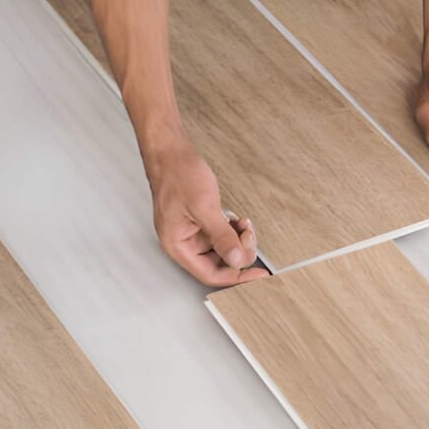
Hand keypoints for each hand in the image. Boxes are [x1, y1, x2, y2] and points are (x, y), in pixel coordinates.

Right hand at [145, 143, 268, 286]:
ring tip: (244, 224)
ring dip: (238, 239)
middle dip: (239, 251)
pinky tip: (238, 220)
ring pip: (223, 249)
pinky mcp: (200, 222)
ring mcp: (192, 233)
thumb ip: (222, 237)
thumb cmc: (178, 175)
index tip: (258, 273)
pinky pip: (221, 235)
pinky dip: (233, 230)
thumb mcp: (204, 207)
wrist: (171, 152)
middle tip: (249, 234)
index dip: (237, 276)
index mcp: (178, 245)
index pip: (211, 274)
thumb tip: (237, 260)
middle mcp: (183, 243)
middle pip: (219, 263)